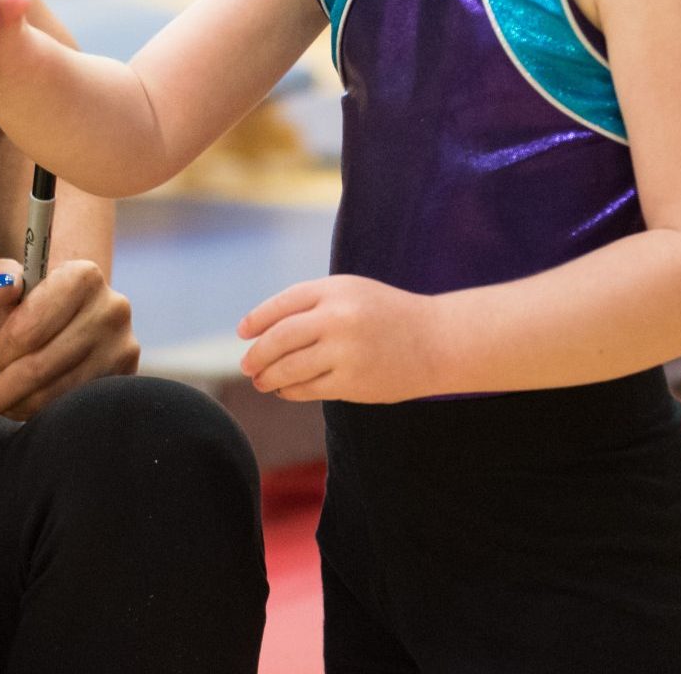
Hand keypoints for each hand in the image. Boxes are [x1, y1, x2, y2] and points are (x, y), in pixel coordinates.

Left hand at [0, 256, 138, 421]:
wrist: (80, 311)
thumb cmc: (39, 300)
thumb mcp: (15, 282)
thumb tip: (2, 288)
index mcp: (82, 277)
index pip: (28, 329)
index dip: (0, 352)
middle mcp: (110, 309)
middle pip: (41, 366)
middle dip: (2, 388)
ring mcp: (122, 346)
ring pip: (56, 394)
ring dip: (18, 404)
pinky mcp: (126, 375)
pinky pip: (74, 406)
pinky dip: (41, 412)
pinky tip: (25, 404)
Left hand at [236, 275, 439, 403]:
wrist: (437, 341)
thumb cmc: (389, 315)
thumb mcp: (352, 293)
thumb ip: (313, 304)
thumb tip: (264, 328)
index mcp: (335, 289)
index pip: (282, 304)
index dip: (257, 319)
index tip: (243, 333)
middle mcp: (337, 317)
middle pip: (279, 338)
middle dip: (257, 354)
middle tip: (247, 364)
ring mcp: (345, 351)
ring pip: (289, 367)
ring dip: (269, 376)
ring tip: (261, 381)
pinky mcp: (352, 382)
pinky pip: (308, 389)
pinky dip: (290, 391)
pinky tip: (285, 390)